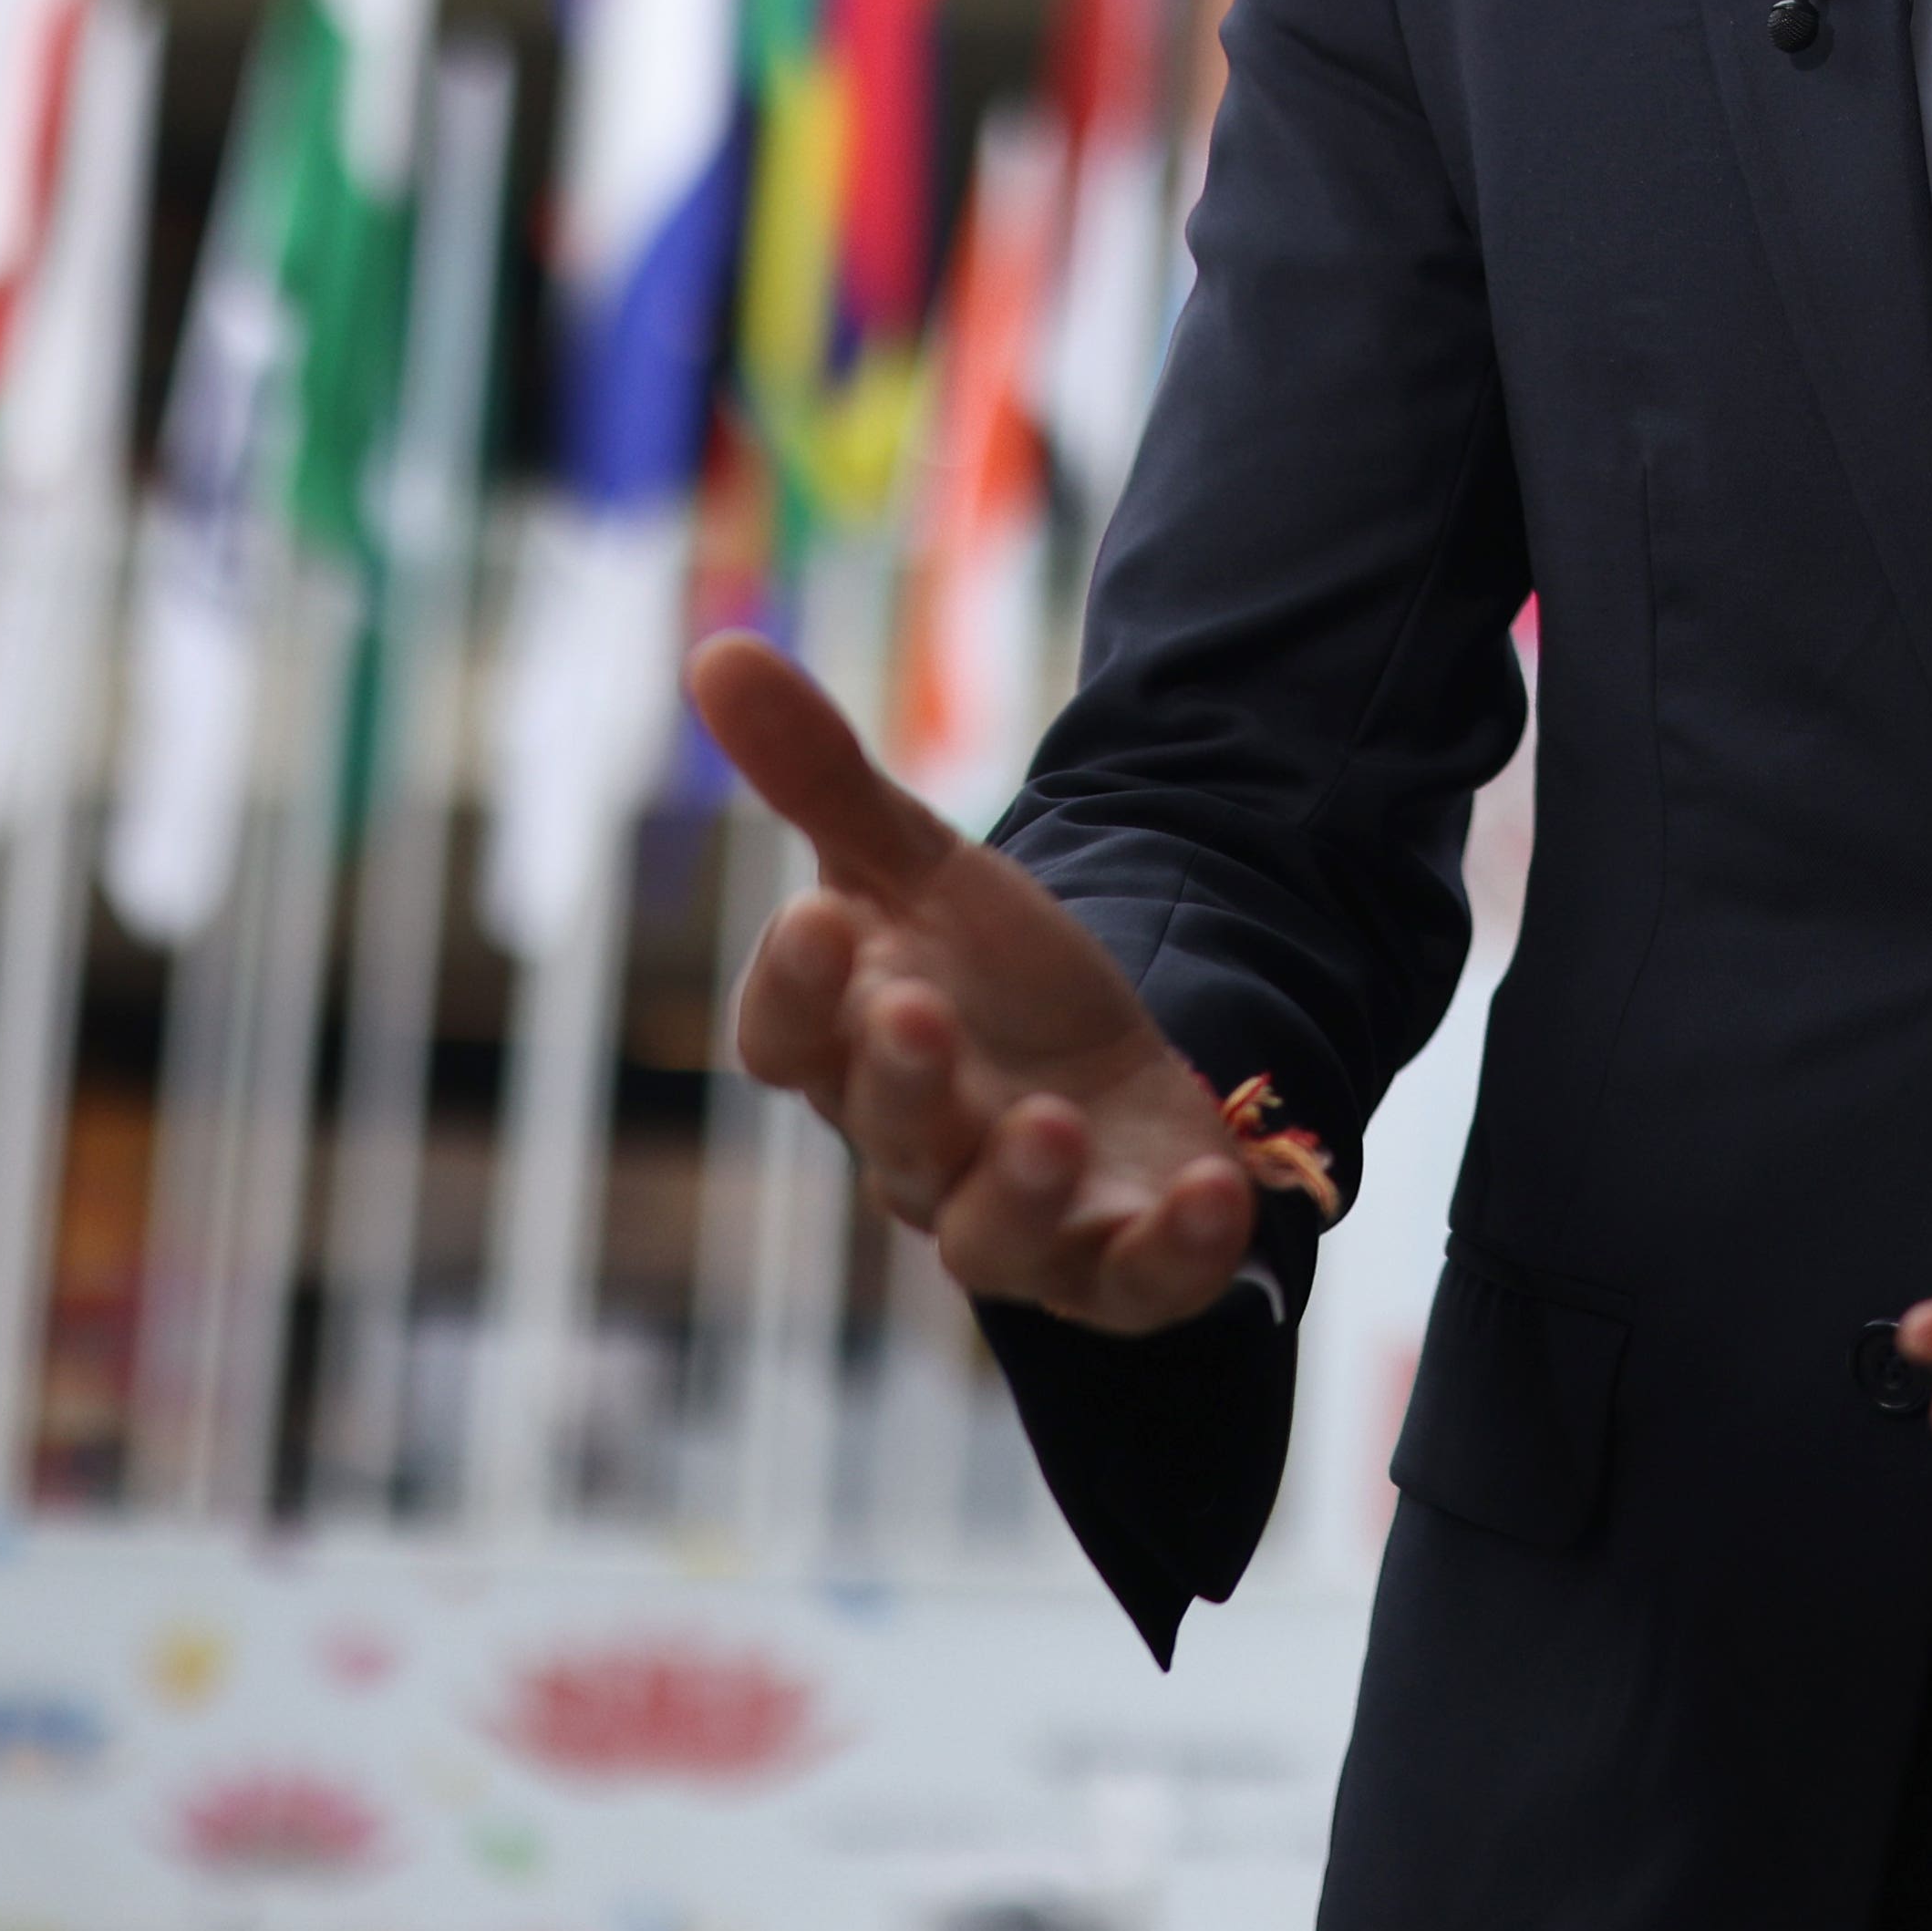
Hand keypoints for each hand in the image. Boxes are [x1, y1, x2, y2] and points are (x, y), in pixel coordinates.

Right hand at [693, 631, 1261, 1334]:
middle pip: (888, 1131)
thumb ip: (821, 777)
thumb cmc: (982, 977)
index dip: (795, 987)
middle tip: (919, 1014)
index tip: (820, 915)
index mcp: (852, 1049)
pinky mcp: (1121, 1260)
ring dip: (1022, 1189)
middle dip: (901, 1078)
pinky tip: (1213, 1196)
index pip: (788, 1035)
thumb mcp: (917, 864)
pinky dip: (1174, 1254)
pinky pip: (1138, 1284)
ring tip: (1052, 1127)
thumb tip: (718, 646)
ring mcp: (1023, 1218)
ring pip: (994, 1238)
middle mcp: (920, 1148)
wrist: (1105, 1070)